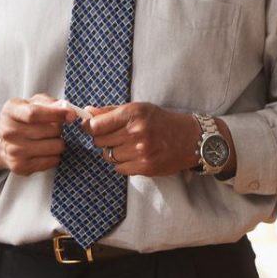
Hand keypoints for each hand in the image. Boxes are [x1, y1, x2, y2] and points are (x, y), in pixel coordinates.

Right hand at [0, 93, 74, 176]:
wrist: (2, 142)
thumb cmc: (24, 118)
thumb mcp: (33, 103)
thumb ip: (51, 103)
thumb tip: (70, 112)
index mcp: (10, 111)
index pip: (34, 114)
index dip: (56, 114)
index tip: (72, 115)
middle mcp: (8, 132)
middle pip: (49, 130)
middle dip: (59, 128)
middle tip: (55, 127)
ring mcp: (13, 151)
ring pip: (54, 147)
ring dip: (59, 142)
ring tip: (50, 139)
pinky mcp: (20, 167)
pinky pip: (52, 161)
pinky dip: (55, 155)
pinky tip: (47, 150)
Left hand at [86, 102, 233, 177]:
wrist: (189, 139)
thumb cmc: (161, 121)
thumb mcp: (138, 109)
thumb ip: (111, 111)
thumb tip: (86, 113)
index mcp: (133, 113)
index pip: (96, 125)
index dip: (89, 127)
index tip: (91, 128)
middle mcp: (136, 131)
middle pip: (99, 141)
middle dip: (102, 140)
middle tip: (115, 137)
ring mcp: (141, 150)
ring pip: (108, 156)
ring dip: (113, 152)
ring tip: (128, 146)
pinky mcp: (145, 166)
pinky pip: (119, 168)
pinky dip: (123, 164)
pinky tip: (134, 156)